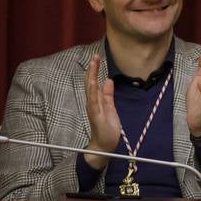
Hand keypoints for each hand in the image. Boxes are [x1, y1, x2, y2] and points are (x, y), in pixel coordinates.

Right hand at [83, 53, 119, 167]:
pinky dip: (93, 92)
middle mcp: (92, 103)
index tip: (96, 57)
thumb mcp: (110, 107)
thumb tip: (108, 80)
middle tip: (94, 56)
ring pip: (91, 89)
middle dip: (92, 69)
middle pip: (91, 83)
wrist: (105, 144)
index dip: (95, 70)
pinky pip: (94, 102)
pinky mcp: (96, 116)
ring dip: (92, 76)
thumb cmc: (107, 126)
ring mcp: (93, 109)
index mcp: (96, 100)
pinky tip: (94, 83)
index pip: (94, 82)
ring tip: (93, 64)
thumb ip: (108, 94)